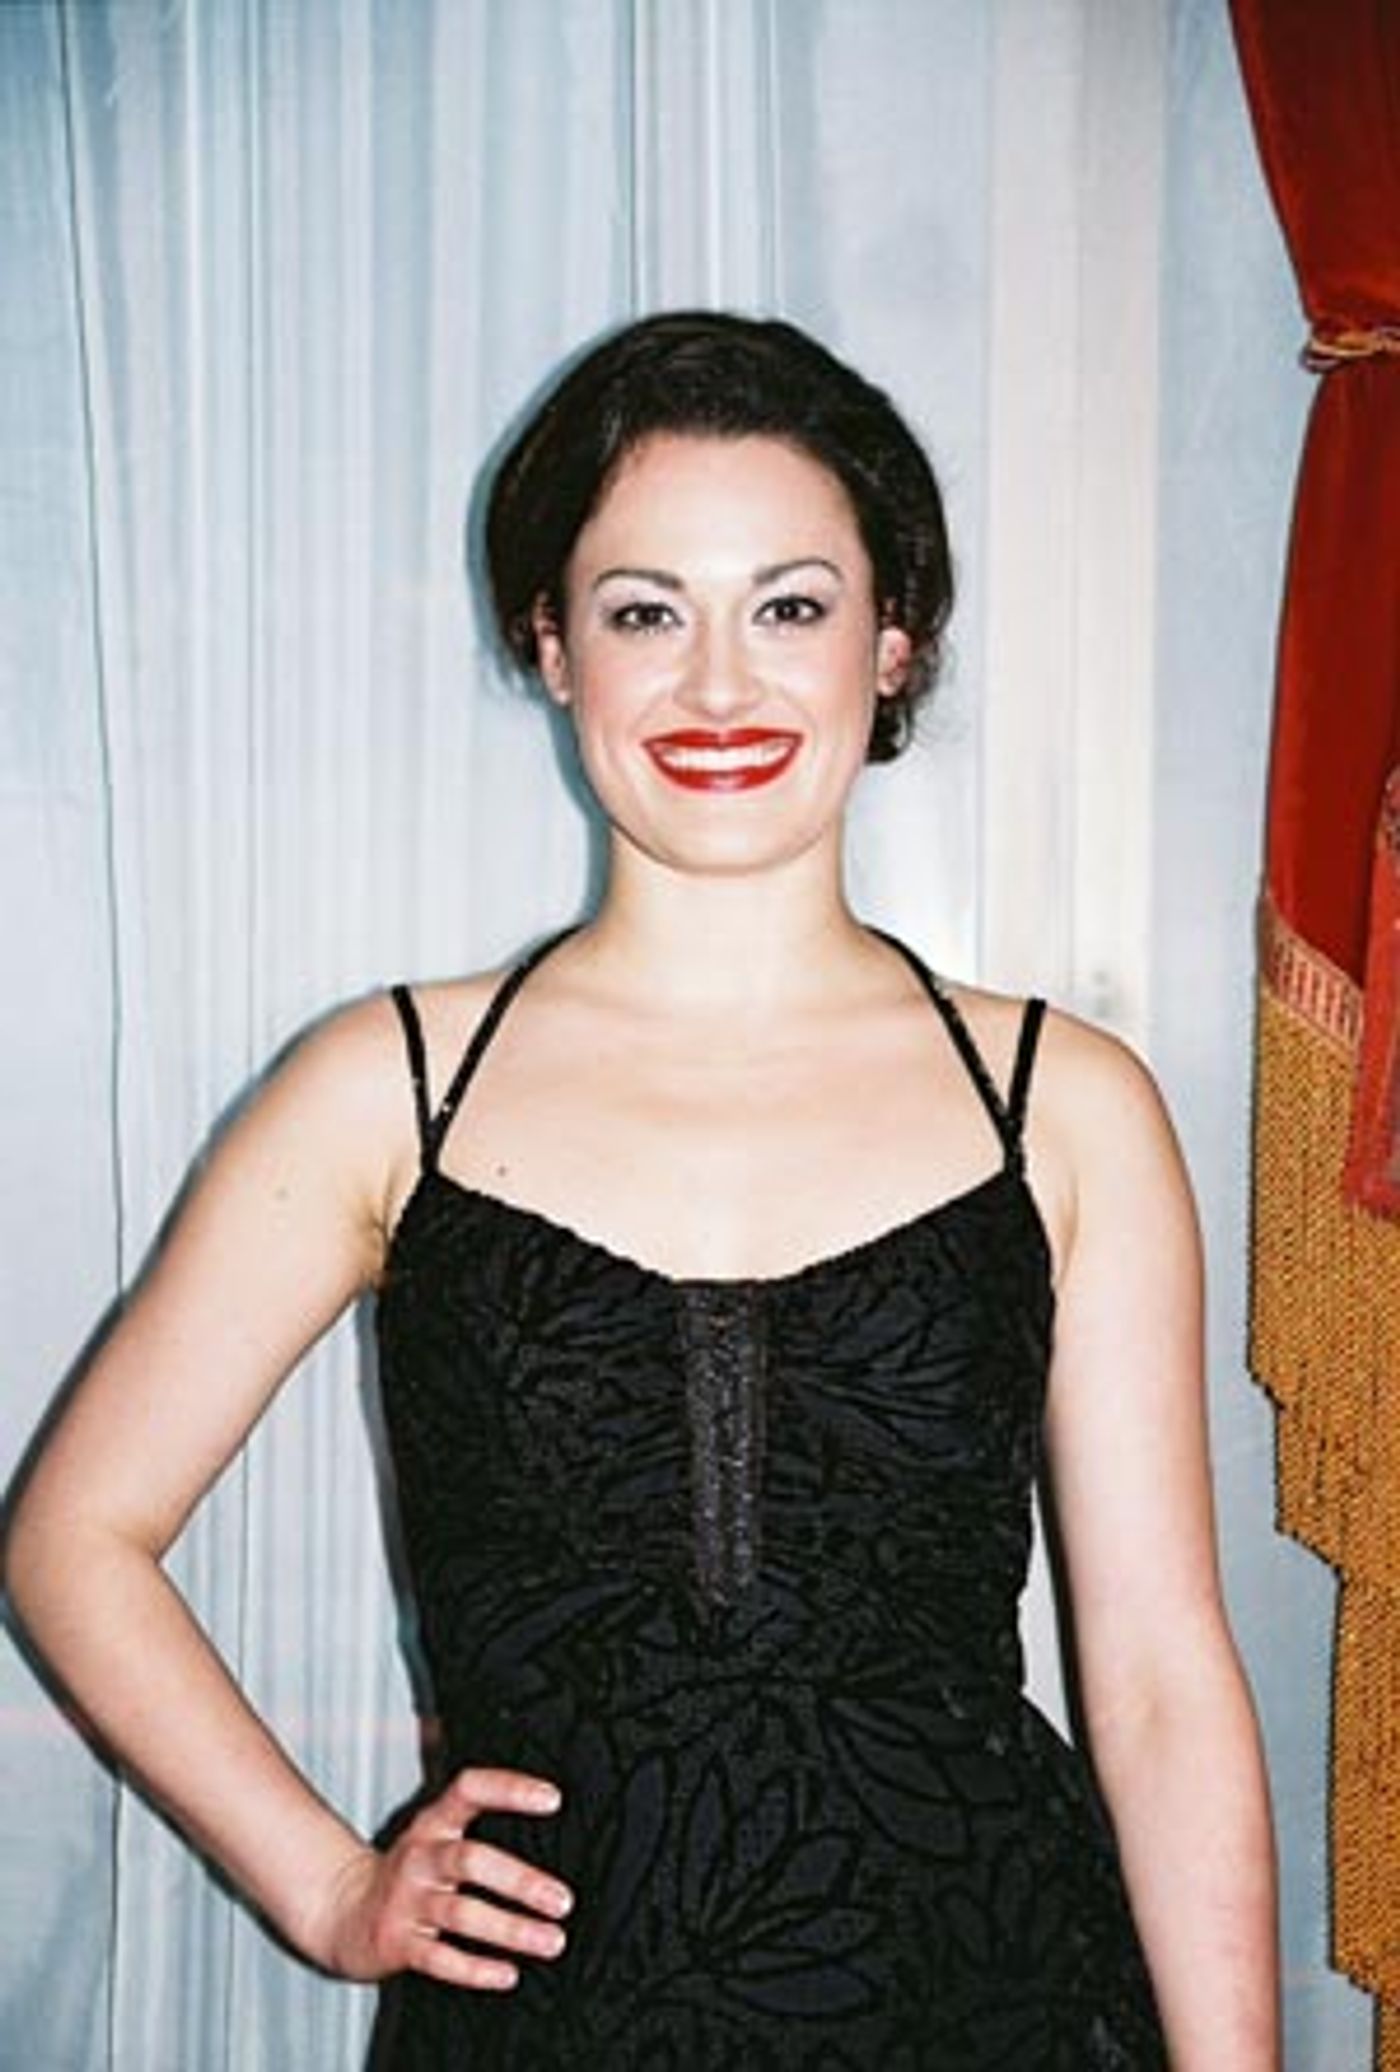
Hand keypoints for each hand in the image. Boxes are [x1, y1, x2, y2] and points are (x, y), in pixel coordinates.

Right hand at [309, 1767, 572, 1989]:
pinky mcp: (397, 1942)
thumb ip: (479, 1825)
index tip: (552, 1799)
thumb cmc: (411, 1873)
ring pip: (461, 1913)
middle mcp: (420, 1857)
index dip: (508, 1789)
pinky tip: (508, 1974)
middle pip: (471, 1860)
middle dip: (520, 1881)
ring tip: (553, 1941)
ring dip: (511, 1929)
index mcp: (433, 1823)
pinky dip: (475, 1969)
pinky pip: (439, 1958)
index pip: (469, 1790)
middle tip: (563, 1901)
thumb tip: (552, 1818)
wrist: (344, 1912)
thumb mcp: (436, 1836)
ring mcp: (406, 1900)